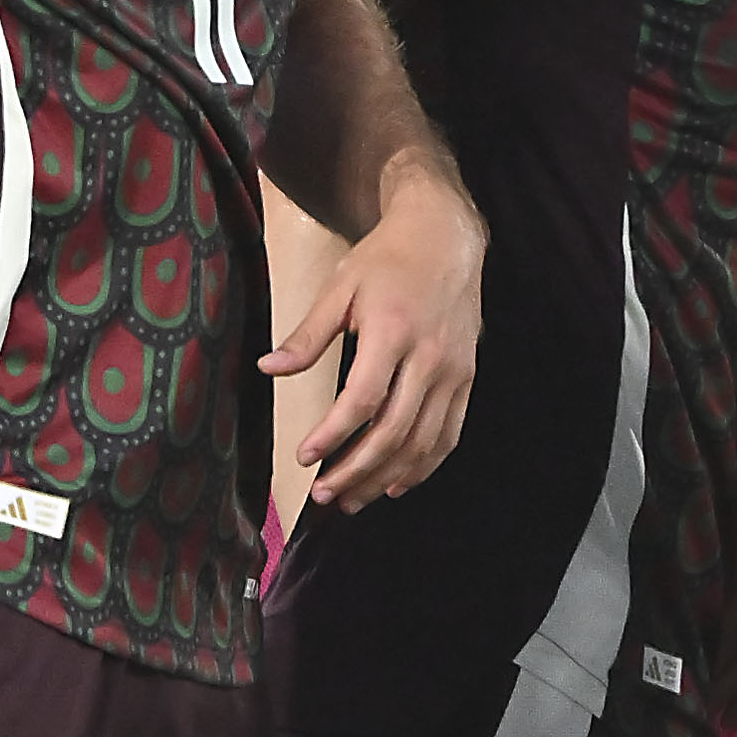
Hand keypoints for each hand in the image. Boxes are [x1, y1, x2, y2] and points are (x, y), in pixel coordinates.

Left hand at [264, 160, 485, 508]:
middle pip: (395, 430)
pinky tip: (397, 483)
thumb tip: (268, 369)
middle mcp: (429, 356)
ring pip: (424, 441)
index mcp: (393, 330)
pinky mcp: (467, 377)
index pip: (363, 398)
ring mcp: (454, 370)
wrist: (445, 237)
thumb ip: (308, 334)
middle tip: (325, 494)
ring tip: (353, 499)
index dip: (333, 435)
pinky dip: (424, 465)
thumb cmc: (386, 260)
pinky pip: (449, 434)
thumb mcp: (340, 287)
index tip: (304, 457)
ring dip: (387, 477)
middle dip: (357, 470)